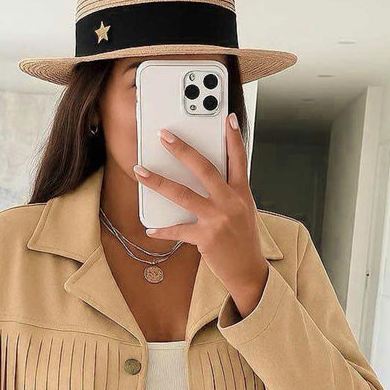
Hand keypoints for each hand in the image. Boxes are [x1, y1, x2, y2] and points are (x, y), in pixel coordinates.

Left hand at [132, 113, 268, 316]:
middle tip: (165, 135)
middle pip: (204, 168)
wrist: (249, 271)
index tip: (227, 117)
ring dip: (158, 181)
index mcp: (241, 192)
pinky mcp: (206, 237)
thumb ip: (228, 193)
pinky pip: (178, 229)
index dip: (233, 137)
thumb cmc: (243, 240)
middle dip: (182, 149)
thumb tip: (206, 180)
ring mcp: (218, 218)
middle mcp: (230, 201)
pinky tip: (151, 230)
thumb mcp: (243, 211)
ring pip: (182, 194)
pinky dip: (163, 230)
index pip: (239, 159)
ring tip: (140, 171)